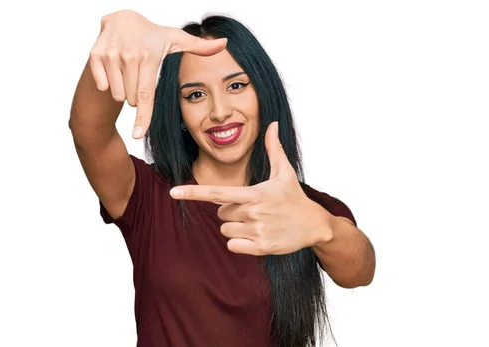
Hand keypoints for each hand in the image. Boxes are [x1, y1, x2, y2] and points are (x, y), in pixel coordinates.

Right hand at [89, 10, 226, 138]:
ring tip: (129, 70)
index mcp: (150, 56)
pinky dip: (109, 84)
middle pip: (133, 99)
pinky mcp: (96, 55)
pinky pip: (104, 86)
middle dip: (138, 96)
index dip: (143, 117)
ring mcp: (111, 55)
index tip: (139, 135)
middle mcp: (129, 55)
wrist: (121, 19)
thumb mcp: (176, 39)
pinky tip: (115, 69)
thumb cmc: (152, 35)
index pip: (147, 95)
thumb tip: (224, 44)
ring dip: (125, 91)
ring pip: (119, 95)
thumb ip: (200, 47)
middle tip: (141, 75)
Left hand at [169, 122, 332, 254]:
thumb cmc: (294, 197)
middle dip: (232, 212)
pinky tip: (257, 237)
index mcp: (254, 193)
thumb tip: (273, 124)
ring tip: (258, 223)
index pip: (218, 193)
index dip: (194, 192)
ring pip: (226, 230)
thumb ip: (274, 148)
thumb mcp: (285, 172)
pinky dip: (240, 243)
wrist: (314, 225)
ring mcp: (257, 231)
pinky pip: (233, 246)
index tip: (173, 192)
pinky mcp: (261, 248)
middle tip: (255, 210)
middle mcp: (253, 212)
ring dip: (237, 228)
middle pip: (221, 214)